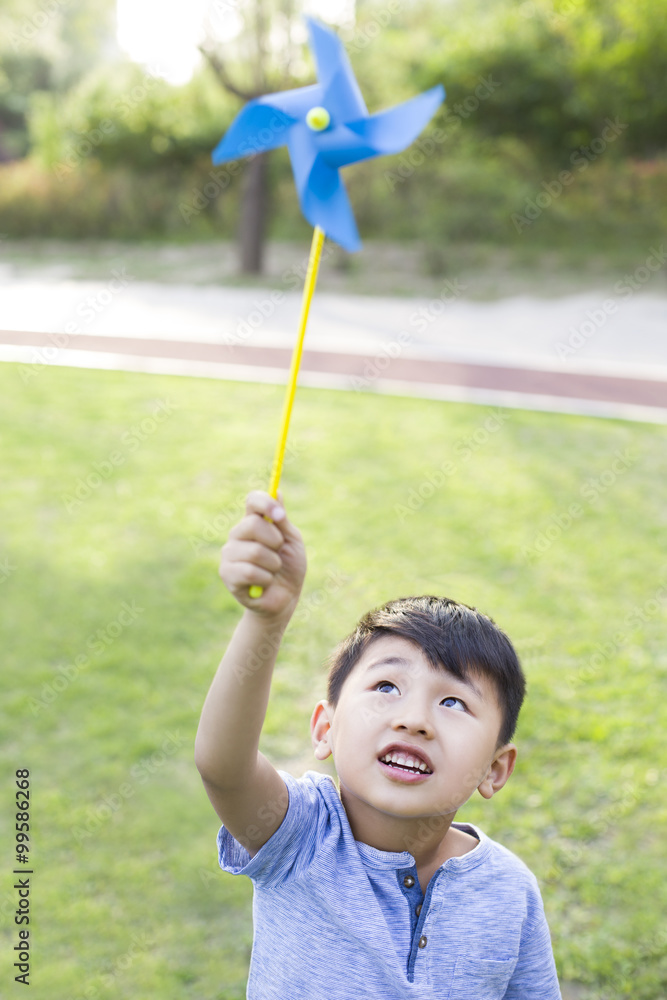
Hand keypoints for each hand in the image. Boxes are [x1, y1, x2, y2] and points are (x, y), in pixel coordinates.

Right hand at [219, 490, 306, 619]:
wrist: (285, 599)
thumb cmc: (289, 569)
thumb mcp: (292, 542)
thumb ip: (282, 521)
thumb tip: (278, 492)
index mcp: (254, 522)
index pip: (253, 500)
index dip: (265, 503)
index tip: (280, 516)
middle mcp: (238, 534)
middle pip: (253, 524)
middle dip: (274, 541)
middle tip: (278, 552)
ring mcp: (230, 553)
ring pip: (254, 551)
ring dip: (273, 564)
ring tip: (272, 571)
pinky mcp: (227, 573)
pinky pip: (249, 571)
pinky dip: (265, 579)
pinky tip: (264, 584)